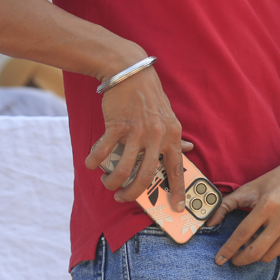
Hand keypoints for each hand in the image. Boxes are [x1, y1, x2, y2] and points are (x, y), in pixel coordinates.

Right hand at [84, 66, 192, 205]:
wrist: (130, 72)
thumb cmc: (149, 96)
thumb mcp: (169, 115)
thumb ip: (175, 135)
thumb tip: (187, 149)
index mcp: (172, 134)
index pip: (176, 169)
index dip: (177, 191)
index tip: (176, 208)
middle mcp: (157, 135)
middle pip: (146, 177)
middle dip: (133, 194)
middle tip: (123, 197)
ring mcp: (137, 131)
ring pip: (124, 170)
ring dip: (112, 182)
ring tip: (108, 182)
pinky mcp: (117, 126)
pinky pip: (103, 152)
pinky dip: (94, 162)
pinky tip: (92, 163)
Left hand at [208, 149, 279, 265]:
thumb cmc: (277, 180)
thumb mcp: (250, 187)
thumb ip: (227, 204)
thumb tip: (210, 222)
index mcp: (268, 205)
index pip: (243, 234)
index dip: (229, 248)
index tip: (219, 258)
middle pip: (256, 251)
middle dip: (240, 259)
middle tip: (233, 258)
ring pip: (270, 255)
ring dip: (257, 253)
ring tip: (254, 243)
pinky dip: (273, 249)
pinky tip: (270, 238)